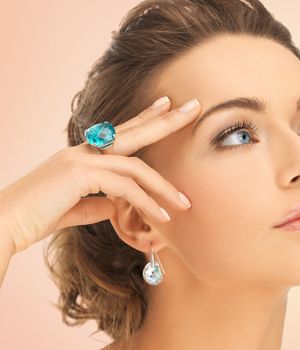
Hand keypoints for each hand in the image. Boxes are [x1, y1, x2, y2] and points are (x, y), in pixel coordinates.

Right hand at [0, 96, 200, 254]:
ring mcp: (80, 160)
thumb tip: (115, 204)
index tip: (166, 104)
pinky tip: (162, 217)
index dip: (145, 117)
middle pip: (133, 132)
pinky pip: (125, 187)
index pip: (119, 131)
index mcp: (81, 154)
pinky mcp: (79, 175)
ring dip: (163, 187)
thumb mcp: (74, 208)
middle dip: (166, 121)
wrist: (3, 224)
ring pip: (135, 167)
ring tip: (185, 204)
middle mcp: (82, 151)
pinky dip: (146, 203)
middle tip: (194, 108)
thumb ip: (96, 203)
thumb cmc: (34, 218)